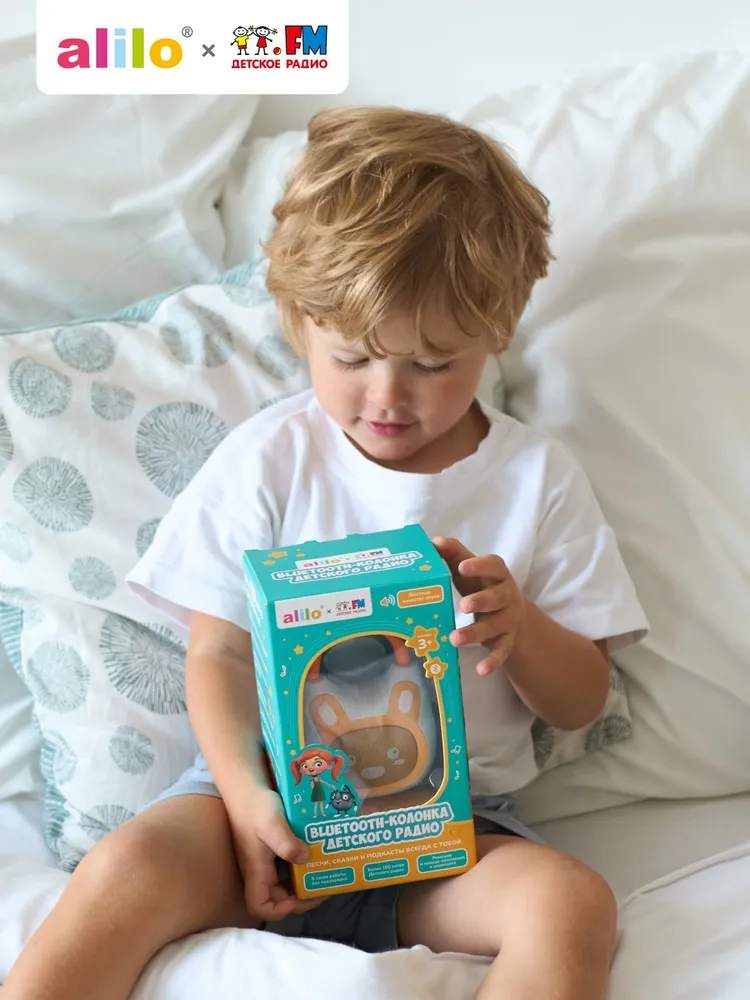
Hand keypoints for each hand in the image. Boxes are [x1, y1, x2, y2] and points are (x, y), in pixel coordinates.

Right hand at [227, 786, 322, 921]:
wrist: (246, 786)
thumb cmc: (256, 807)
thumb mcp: (272, 825)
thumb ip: (286, 844)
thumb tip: (305, 859)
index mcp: (256, 870)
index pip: (259, 906)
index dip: (278, 910)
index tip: (298, 898)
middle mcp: (259, 869)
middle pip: (275, 897)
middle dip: (299, 898)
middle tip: (322, 888)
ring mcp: (264, 858)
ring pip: (282, 882)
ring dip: (301, 882)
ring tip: (322, 874)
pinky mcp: (270, 847)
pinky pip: (285, 865)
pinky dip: (300, 864)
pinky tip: (314, 855)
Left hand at [433, 537, 525, 675]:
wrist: (512, 614)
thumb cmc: (482, 586)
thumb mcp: (471, 570)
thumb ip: (454, 554)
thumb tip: (433, 541)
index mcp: (497, 575)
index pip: (494, 566)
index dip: (479, 565)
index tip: (462, 567)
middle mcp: (507, 596)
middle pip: (498, 598)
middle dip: (481, 601)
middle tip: (462, 605)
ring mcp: (509, 620)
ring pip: (496, 626)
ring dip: (476, 633)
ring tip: (455, 639)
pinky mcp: (507, 641)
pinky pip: (502, 652)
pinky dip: (493, 661)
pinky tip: (481, 670)